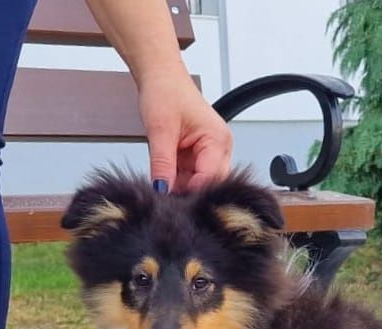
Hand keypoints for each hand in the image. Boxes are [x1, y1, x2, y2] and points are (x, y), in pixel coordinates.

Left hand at [139, 71, 232, 191]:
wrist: (161, 76)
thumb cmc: (165, 91)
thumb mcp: (160, 130)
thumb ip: (162, 164)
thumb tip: (161, 189)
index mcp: (218, 139)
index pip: (210, 178)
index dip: (191, 192)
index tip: (169, 198)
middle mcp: (221, 147)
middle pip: (210, 183)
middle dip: (188, 190)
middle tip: (164, 191)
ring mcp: (214, 151)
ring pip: (202, 182)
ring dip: (183, 184)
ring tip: (164, 176)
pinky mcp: (203, 154)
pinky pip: (194, 175)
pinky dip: (180, 177)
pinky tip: (168, 172)